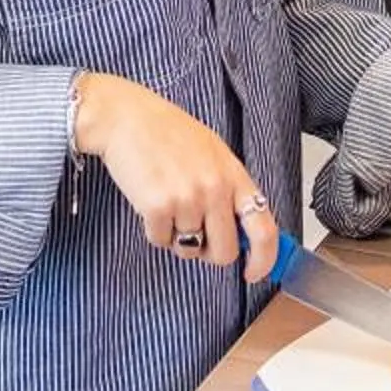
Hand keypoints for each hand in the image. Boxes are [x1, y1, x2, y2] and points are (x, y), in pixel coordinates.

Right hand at [72, 73, 282, 283]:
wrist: (126, 118)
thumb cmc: (167, 133)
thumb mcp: (213, 154)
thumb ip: (230, 191)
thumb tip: (243, 233)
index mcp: (234, 175)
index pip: (264, 229)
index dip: (263, 259)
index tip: (253, 272)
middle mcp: (215, 189)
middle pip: (225, 252)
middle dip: (208, 252)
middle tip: (194, 234)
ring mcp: (188, 198)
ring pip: (189, 249)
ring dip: (176, 236)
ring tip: (167, 203)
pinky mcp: (158, 206)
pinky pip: (160, 241)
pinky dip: (153, 230)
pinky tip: (149, 200)